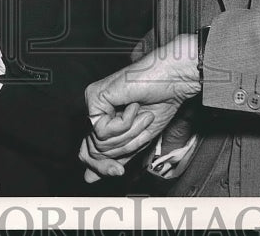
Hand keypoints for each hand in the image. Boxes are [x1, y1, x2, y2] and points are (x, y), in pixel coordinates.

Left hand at [79, 35, 200, 179]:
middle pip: (94, 151)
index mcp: (104, 120)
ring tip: (141, 113)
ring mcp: (93, 102)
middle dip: (123, 146)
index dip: (101, 167)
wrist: (171, 81)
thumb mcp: (137, 140)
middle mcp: (95, 110)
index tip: (118, 171)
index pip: (88, 153)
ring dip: (128, 133)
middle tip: (143, 124)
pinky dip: (124, 124)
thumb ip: (114, 157)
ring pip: (100, 142)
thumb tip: (88, 178)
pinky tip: (133, 106)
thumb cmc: (160, 103)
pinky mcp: (94, 96)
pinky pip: (102, 130)